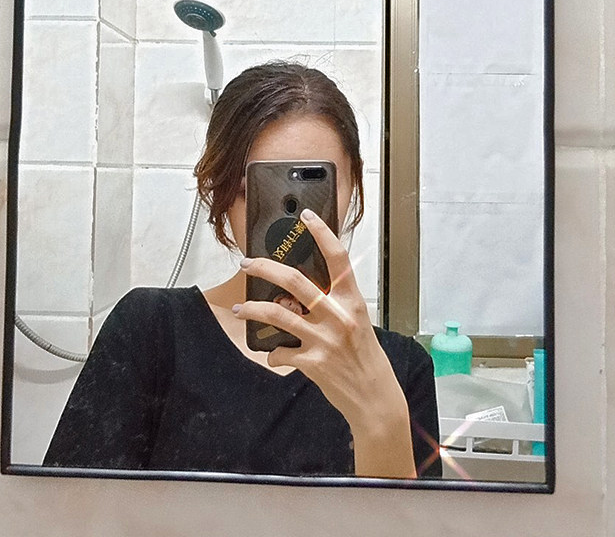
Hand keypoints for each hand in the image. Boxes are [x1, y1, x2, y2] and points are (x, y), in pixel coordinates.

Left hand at [233, 208, 415, 477]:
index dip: (322, 234)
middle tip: (247, 263)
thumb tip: (295, 294)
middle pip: (295, 281)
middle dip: (265, 268)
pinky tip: (274, 355)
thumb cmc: (365, 356)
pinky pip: (281, 353)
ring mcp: (324, 339)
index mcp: (352, 301)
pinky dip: (273, 354)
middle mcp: (338, 316)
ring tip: (240, 308)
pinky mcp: (312, 363)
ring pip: (278, 313)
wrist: (374, 398)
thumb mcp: (356, 323)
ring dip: (253, 309)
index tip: (306, 216)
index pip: (338, 258)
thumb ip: (331, 305)